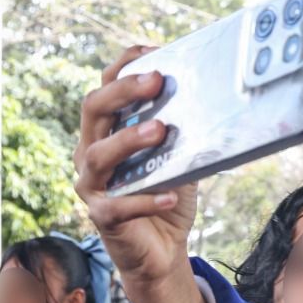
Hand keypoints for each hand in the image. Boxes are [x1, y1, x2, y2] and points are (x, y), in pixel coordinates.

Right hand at [75, 46, 198, 288]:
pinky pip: (119, 206)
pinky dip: (145, 199)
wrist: (161, 252)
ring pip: (98, 155)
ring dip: (128, 139)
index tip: (151, 50)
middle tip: (156, 81)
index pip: (105, 88)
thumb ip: (183, 133)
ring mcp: (91, 185)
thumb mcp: (178, 159)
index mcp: (105, 132)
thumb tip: (212, 101)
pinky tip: (169, 194)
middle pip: (93, 110)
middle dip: (123, 92)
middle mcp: (90, 152)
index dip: (124, 67)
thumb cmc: (166, 198)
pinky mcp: (102, 217)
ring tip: (160, 130)